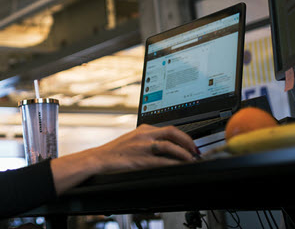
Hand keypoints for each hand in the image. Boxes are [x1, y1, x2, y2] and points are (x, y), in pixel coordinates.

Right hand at [50, 124, 198, 193]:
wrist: (99, 158)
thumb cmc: (115, 151)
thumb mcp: (133, 139)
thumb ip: (148, 139)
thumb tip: (166, 145)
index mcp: (144, 129)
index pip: (169, 128)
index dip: (184, 136)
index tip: (191, 144)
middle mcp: (145, 134)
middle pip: (173, 132)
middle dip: (188, 141)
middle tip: (195, 150)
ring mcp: (143, 146)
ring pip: (170, 145)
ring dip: (184, 153)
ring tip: (191, 160)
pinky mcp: (140, 159)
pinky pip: (162, 161)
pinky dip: (174, 164)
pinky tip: (180, 167)